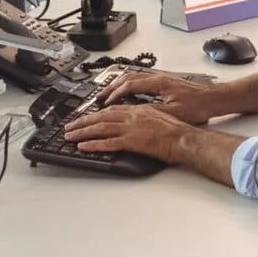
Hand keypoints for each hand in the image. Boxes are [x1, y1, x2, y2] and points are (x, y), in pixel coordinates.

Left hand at [62, 104, 194, 162]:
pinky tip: (83, 146)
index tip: (86, 117)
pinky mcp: (132, 142)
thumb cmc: (180, 132)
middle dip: (83, 122)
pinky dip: (93, 144)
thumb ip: (147, 119)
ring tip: (70, 136)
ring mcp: (131, 129)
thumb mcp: (162, 119)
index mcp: (140, 110)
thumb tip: (138, 125)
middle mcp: (133, 116)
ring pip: (101, 128)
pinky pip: (108, 143)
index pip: (113, 110)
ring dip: (82, 132)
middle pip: (102, 117)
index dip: (96, 113)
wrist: (186, 139)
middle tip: (70, 126)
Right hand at [97, 70, 224, 123]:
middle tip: (99, 97)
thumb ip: (154, 113)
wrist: (215, 98)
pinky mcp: (165, 82)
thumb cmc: (199, 106)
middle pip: (128, 77)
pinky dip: (130, 86)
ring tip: (108, 94)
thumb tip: (136, 116)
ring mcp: (162, 78)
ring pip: (134, 77)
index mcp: (158, 82)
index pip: (129, 85)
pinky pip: (141, 80)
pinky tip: (127, 94)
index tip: (105, 103)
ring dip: (119, 85)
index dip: (115, 94)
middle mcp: (159, 77)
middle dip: (111, 87)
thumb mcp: (174, 113)